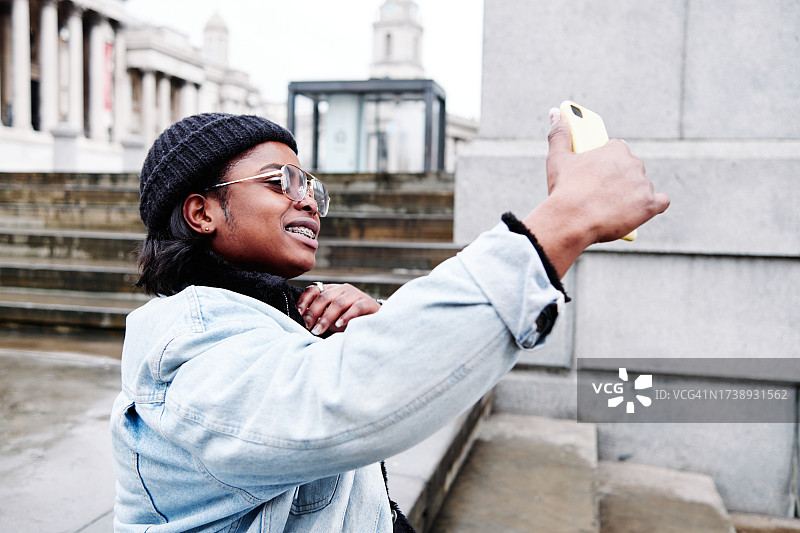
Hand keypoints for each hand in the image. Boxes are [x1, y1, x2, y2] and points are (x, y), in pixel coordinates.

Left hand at [296, 283, 381, 334]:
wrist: (375, 319)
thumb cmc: (350, 319)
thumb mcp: (332, 316)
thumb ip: (320, 316)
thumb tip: (304, 322)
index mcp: (332, 290)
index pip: (314, 289)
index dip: (304, 300)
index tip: (298, 314)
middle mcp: (342, 289)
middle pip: (324, 297)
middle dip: (313, 313)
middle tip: (308, 326)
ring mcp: (355, 294)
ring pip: (338, 303)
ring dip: (326, 318)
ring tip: (319, 330)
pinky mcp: (367, 303)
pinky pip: (355, 308)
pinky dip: (346, 316)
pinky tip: (340, 325)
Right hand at [522, 109, 669, 276]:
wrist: (570, 220)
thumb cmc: (564, 189)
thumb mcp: (558, 159)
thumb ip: (559, 134)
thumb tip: (555, 113)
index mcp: (615, 150)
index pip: (618, 151)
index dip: (607, 163)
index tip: (598, 173)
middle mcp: (634, 164)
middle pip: (631, 169)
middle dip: (620, 179)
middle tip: (601, 193)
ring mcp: (643, 185)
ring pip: (641, 187)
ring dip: (632, 194)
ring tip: (610, 208)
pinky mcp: (649, 205)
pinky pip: (660, 203)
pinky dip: (652, 205)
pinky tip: (641, 208)